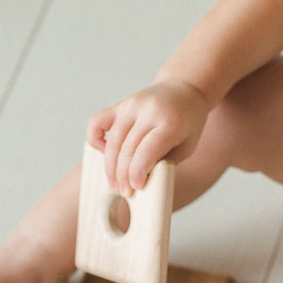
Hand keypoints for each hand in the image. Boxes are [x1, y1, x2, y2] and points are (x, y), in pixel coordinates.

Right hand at [86, 80, 210, 193]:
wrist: (184, 90)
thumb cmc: (188, 124)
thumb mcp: (186, 146)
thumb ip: (164, 162)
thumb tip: (139, 182)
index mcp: (169, 123)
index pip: (147, 150)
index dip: (137, 172)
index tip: (135, 188)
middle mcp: (148, 111)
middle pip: (127, 148)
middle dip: (123, 175)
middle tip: (125, 191)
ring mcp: (131, 105)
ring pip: (112, 140)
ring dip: (110, 166)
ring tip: (115, 183)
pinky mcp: (120, 104)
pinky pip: (97, 122)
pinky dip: (94, 139)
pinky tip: (103, 153)